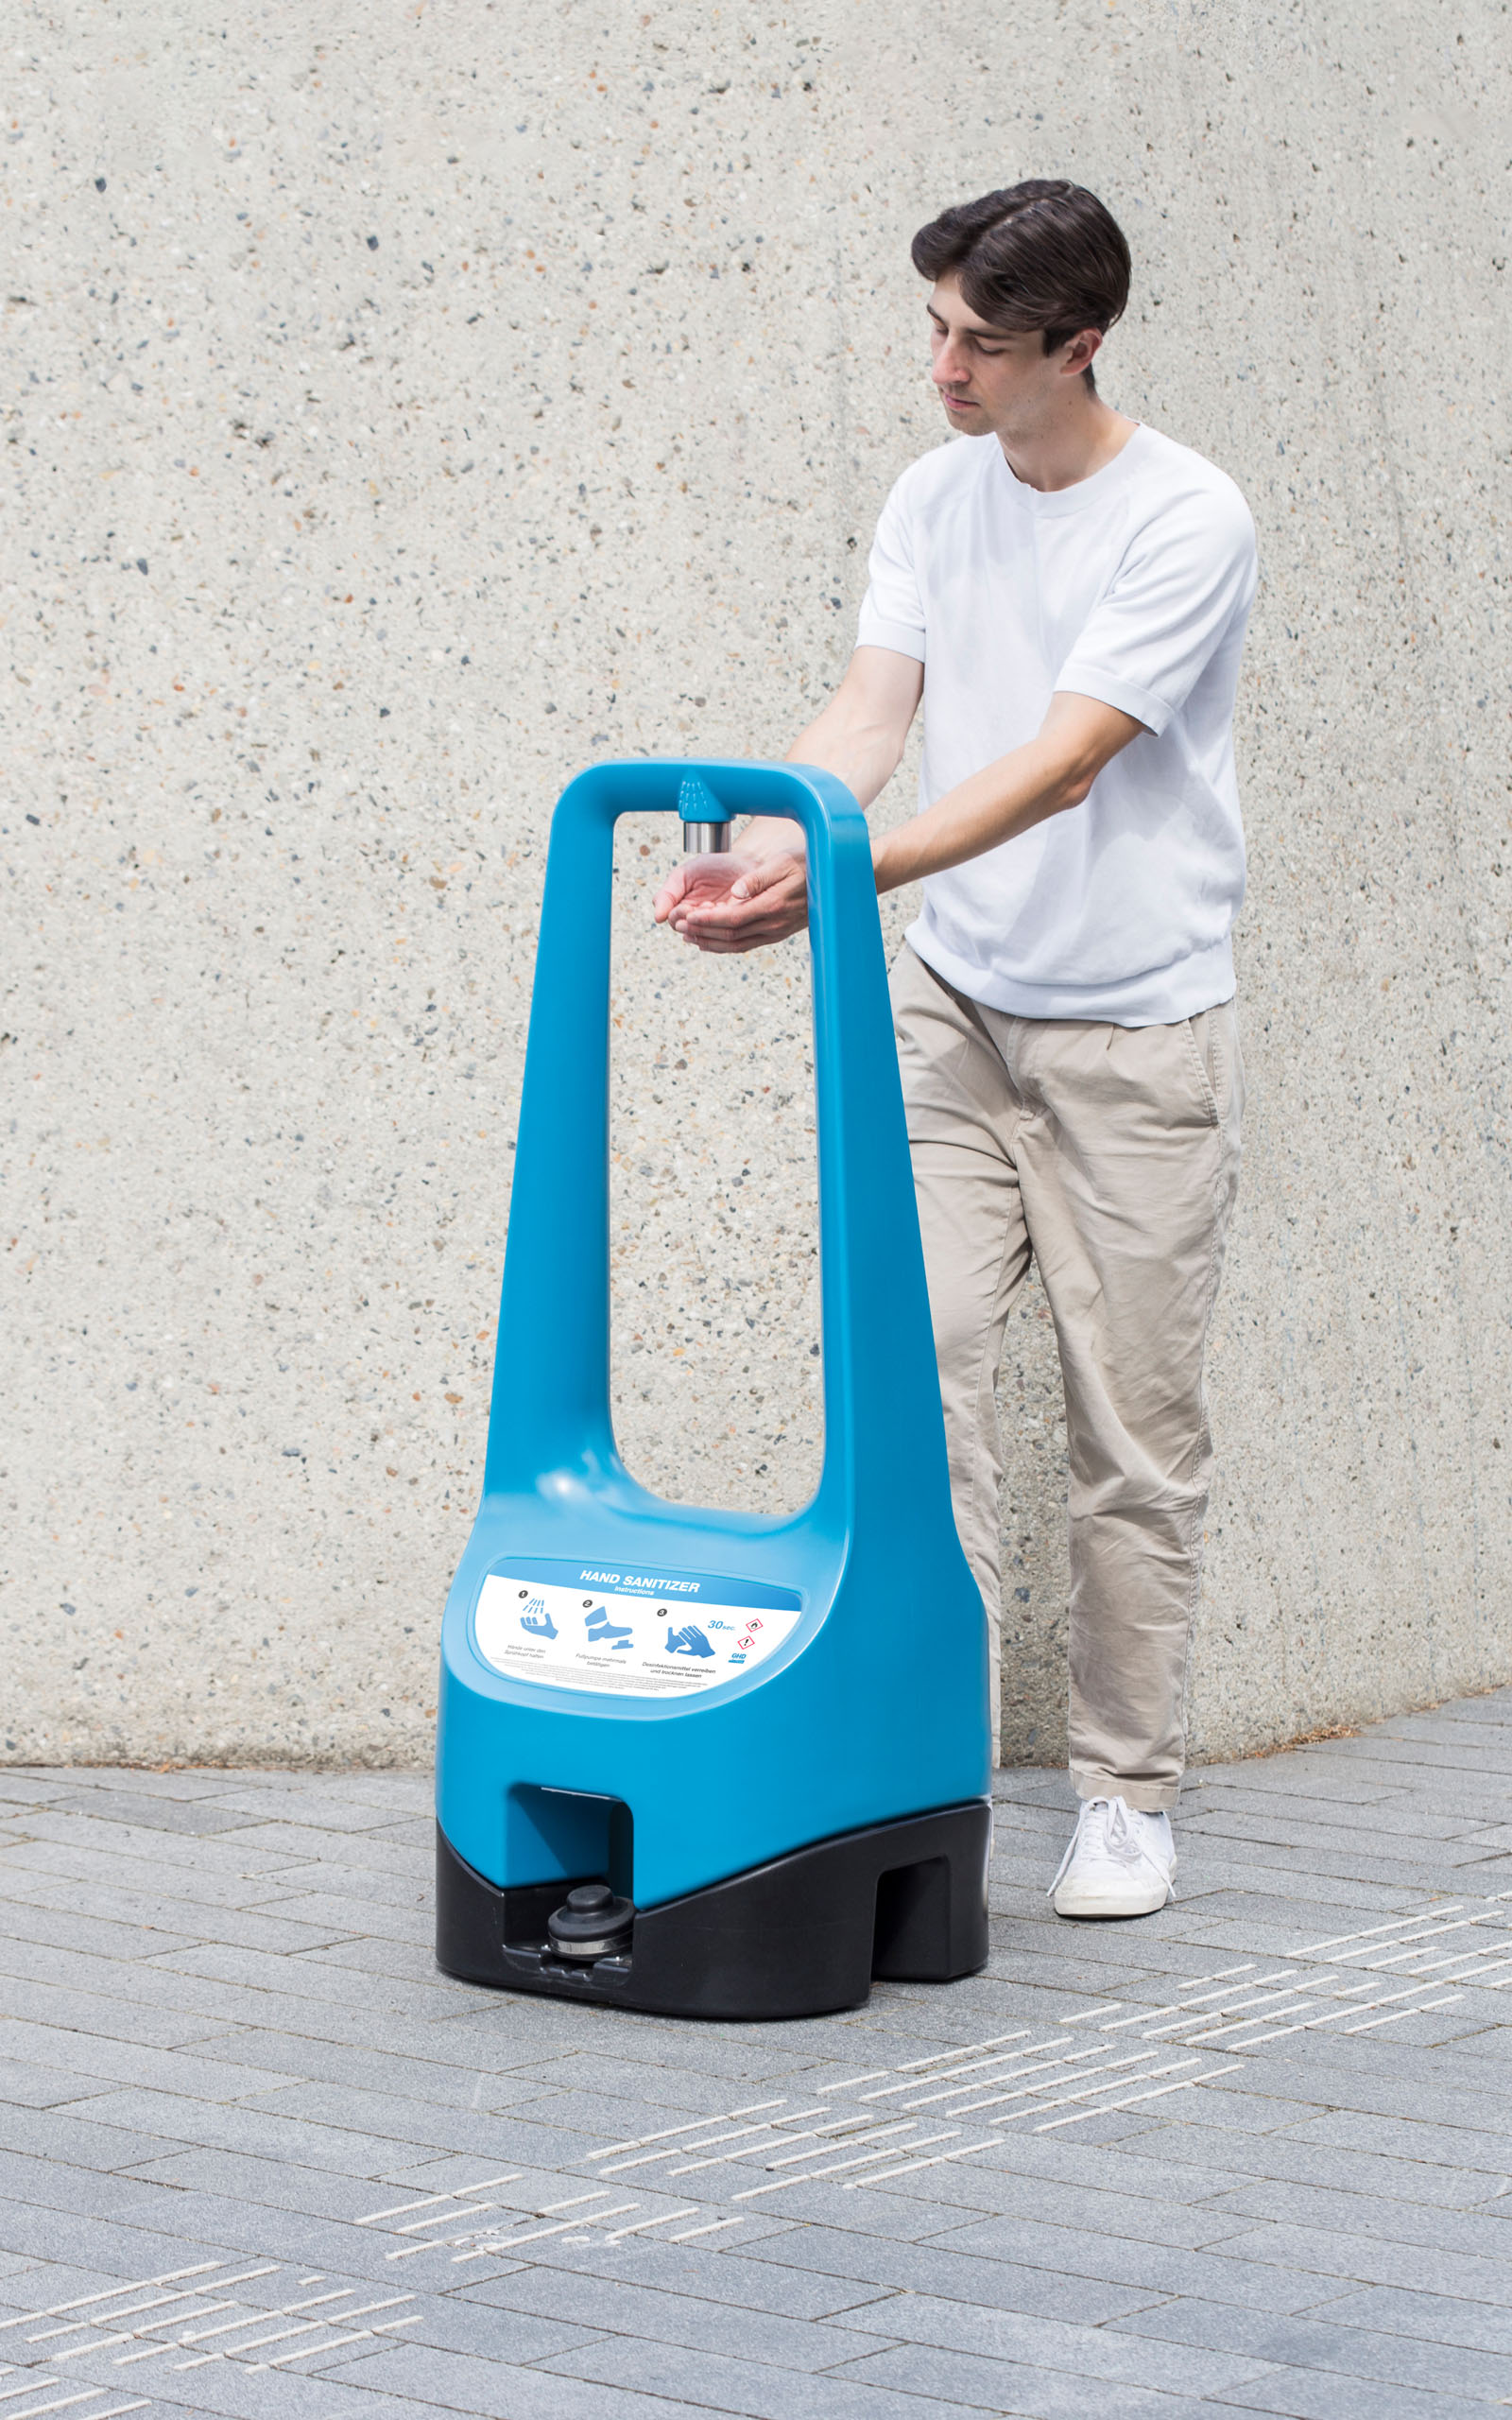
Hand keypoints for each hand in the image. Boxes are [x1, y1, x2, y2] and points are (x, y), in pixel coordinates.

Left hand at [652, 820, 807, 953]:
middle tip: (679, 927)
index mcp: (772, 906)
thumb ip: (758, 878)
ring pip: (737, 944)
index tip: (687, 917)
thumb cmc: (805, 865)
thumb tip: (736, 891)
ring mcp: (776, 932)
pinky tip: (711, 941)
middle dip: (702, 933)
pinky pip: (746, 944)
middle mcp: (773, 924)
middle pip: (730, 936)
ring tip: (688, 937)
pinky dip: (725, 945)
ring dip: (710, 942)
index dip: (707, 921)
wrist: (831, 881)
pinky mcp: (776, 934)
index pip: (732, 919)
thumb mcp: (782, 863)